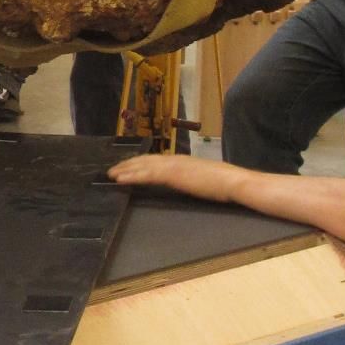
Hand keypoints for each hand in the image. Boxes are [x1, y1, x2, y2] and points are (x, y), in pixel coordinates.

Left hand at [109, 152, 233, 201]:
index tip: (129, 165)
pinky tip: (120, 180)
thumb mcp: (203, 179)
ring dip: (125, 169)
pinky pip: (146, 175)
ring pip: (143, 166)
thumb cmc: (224, 184)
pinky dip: (131, 176)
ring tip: (112, 174)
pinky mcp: (172, 175)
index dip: (141, 162)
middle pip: (146, 160)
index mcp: (182, 161)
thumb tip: (187, 182)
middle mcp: (175, 159)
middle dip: (128, 164)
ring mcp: (173, 166)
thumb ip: (192, 178)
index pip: (157, 159)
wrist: (233, 181)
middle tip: (113, 170)